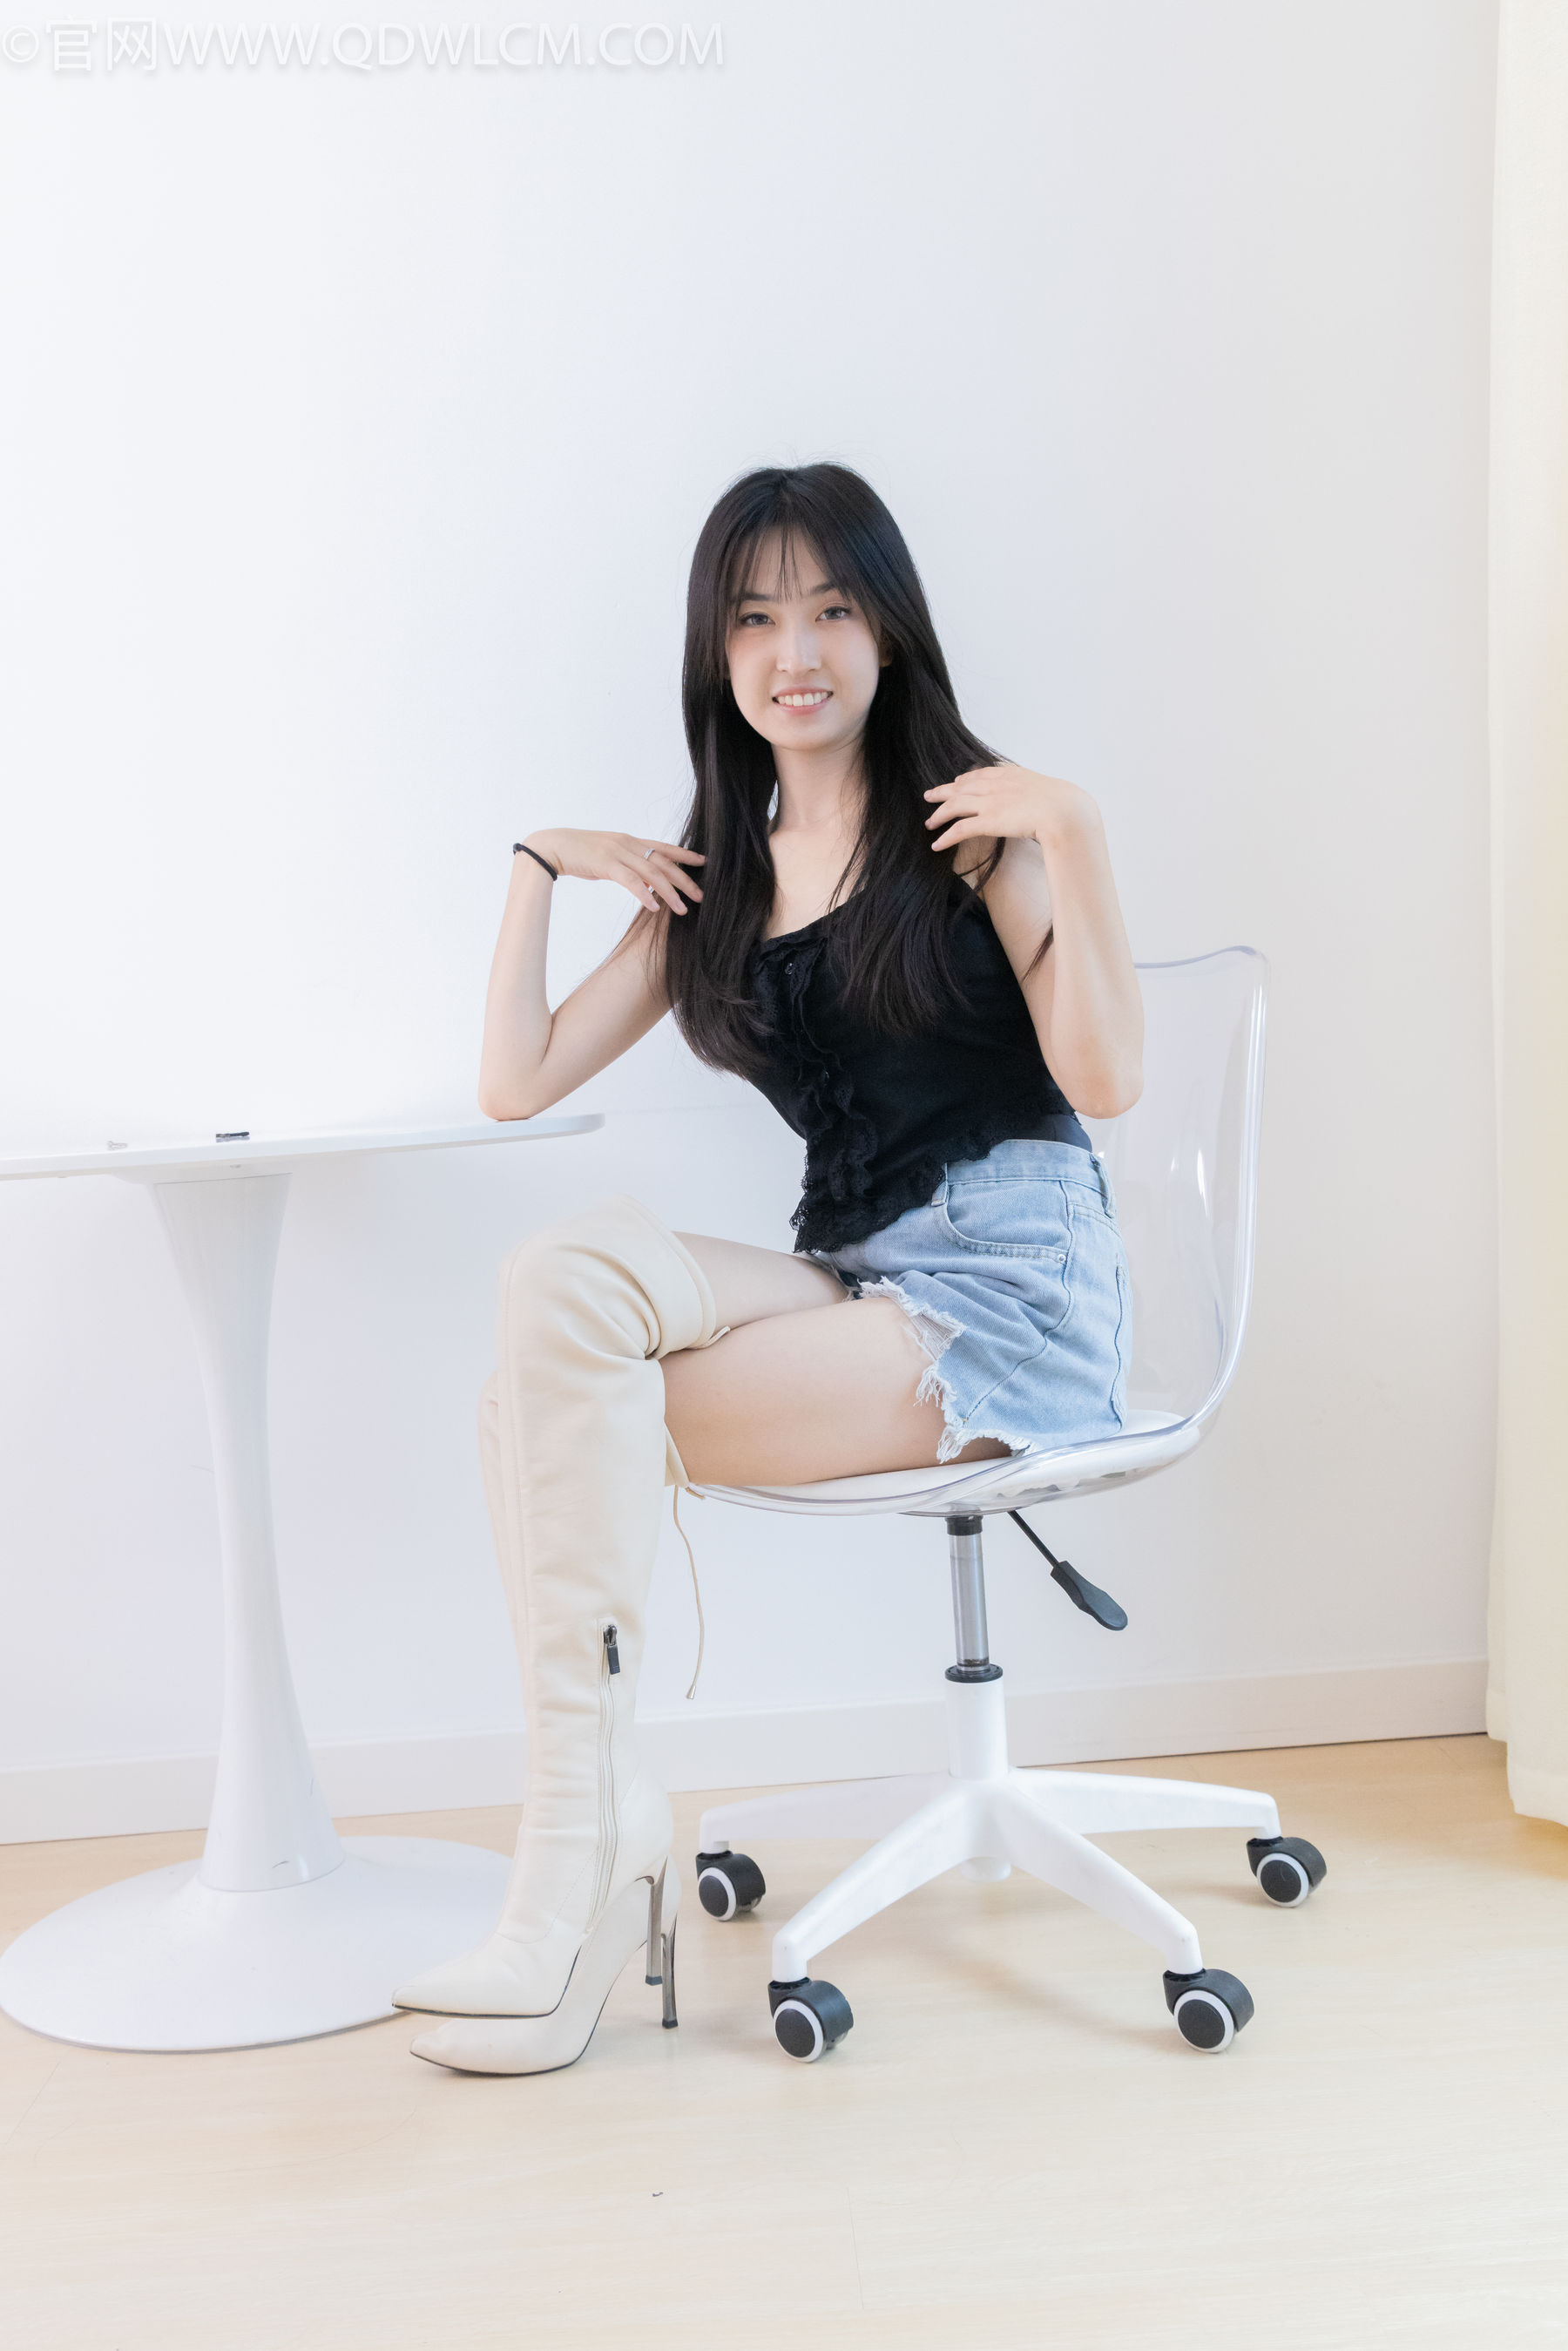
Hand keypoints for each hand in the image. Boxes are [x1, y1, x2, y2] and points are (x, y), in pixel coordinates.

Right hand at [523, 828, 704, 915]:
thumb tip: (645, 882)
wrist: (552, 846)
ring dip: (669, 892)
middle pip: (664, 862)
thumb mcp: (609, 857)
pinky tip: (654, 907)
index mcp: (630, 841)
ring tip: (682, 909)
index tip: (703, 862)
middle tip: (700, 896)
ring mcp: (617, 852)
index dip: (684, 854)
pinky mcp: (606, 864)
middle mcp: (628, 844)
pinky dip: (644, 894)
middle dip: (684, 879)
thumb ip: (628, 866)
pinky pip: (630, 880)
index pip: (664, 847)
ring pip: (652, 872)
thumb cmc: (579, 853)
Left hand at [923, 764, 1095, 854]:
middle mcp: (995, 785)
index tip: (956, 782)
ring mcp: (990, 802)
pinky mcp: (988, 821)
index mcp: (1010, 774)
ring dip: (939, 815)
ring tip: (928, 823)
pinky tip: (936, 845)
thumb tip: (1045, 799)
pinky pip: (959, 830)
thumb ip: (1038, 792)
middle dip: (943, 792)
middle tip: (929, 795)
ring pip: (954, 806)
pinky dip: (945, 837)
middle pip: (960, 787)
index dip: (965, 779)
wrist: (1064, 810)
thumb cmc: (1065, 804)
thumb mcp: (1049, 789)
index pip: (980, 774)